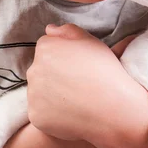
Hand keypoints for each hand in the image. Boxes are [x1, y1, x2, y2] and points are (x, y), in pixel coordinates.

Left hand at [26, 23, 139, 142]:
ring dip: (51, 93)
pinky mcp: (36, 117)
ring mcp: (33, 95)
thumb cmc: (105, 72)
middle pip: (40, 69)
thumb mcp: (91, 41)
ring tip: (76, 98)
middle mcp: (34, 70)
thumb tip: (49, 30)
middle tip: (77, 82)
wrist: (114, 109)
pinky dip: (52, 113)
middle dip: (54, 73)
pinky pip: (40, 112)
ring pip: (39, 91)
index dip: (63, 55)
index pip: (46, 47)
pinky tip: (70, 113)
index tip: (77, 64)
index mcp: (46, 49)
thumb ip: (68, 31)